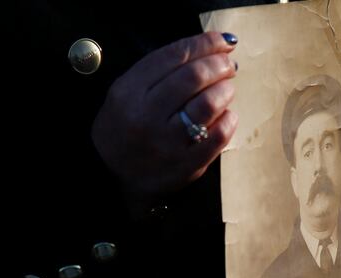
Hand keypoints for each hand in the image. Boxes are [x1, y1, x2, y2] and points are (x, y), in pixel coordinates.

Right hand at [92, 31, 238, 215]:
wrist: (111, 173)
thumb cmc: (125, 125)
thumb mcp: (127, 90)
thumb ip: (161, 69)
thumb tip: (210, 48)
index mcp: (129, 91)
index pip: (175, 56)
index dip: (205, 43)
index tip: (223, 41)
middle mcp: (146, 115)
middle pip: (194, 77)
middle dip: (219, 65)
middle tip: (229, 65)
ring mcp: (166, 142)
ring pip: (208, 104)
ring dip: (226, 90)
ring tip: (228, 89)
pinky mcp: (185, 165)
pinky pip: (218, 136)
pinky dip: (229, 120)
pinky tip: (228, 115)